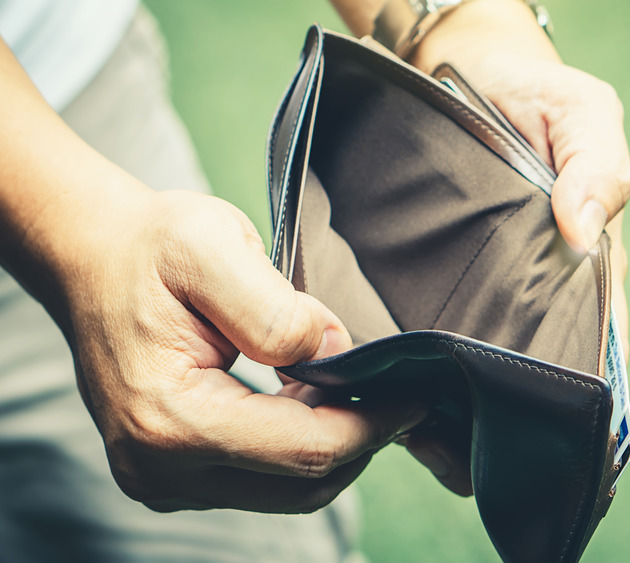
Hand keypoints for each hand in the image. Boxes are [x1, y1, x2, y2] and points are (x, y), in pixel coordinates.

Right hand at [60, 188, 424, 512]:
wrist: (91, 257)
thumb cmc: (150, 248)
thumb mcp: (214, 248)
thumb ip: (277, 311)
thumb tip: (337, 356)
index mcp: (170, 418)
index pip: (305, 449)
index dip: (373, 425)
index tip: (415, 395)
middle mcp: (158, 467)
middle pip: (300, 484)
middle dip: (358, 440)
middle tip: (393, 391)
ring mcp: (159, 478)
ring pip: (283, 492)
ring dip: (329, 448)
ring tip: (350, 390)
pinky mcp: (167, 474)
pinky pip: (257, 482)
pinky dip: (296, 450)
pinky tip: (307, 400)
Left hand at [399, 0, 629, 488]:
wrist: (463, 71)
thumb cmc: (533, 95)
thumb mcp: (582, 115)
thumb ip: (598, 168)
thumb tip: (583, 232)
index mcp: (580, 277)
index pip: (589, 359)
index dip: (577, 411)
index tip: (552, 451)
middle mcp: (529, 300)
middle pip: (526, 385)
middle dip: (504, 427)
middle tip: (469, 458)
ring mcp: (474, 299)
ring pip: (469, 378)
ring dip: (448, 411)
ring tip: (414, 436)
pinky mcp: (422, 287)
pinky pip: (417, 344)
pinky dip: (403, 376)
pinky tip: (380, 398)